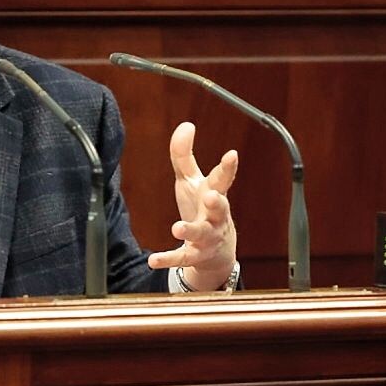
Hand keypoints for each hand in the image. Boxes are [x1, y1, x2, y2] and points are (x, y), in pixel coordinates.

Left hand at [147, 121, 237, 288]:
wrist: (217, 253)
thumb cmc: (202, 208)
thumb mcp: (192, 182)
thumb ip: (184, 156)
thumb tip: (185, 125)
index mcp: (214, 194)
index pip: (222, 179)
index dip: (228, 167)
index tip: (232, 155)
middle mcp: (214, 216)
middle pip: (220, 208)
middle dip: (217, 202)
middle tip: (211, 196)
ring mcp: (206, 237)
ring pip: (201, 234)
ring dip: (190, 230)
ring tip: (177, 228)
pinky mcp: (194, 255)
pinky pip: (181, 258)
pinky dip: (168, 259)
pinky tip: (152, 260)